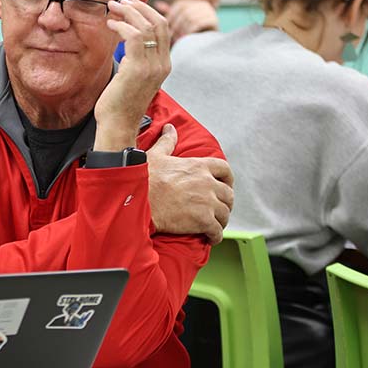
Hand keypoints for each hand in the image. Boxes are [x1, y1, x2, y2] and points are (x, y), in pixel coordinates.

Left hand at [95, 0, 171, 149]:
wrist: (117, 126)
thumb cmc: (120, 103)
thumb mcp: (133, 76)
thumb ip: (136, 59)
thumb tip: (128, 40)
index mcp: (164, 65)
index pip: (164, 28)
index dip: (148, 12)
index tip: (131, 5)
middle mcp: (162, 64)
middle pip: (159, 23)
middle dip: (139, 7)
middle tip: (121, 1)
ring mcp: (152, 67)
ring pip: (146, 27)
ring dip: (128, 13)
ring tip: (112, 8)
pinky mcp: (137, 69)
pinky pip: (133, 37)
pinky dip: (122, 26)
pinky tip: (110, 25)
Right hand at [145, 124, 233, 243]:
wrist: (139, 201)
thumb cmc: (145, 179)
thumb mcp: (156, 155)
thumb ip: (167, 142)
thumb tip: (170, 129)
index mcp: (199, 166)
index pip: (224, 170)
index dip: (227, 179)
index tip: (225, 185)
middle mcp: (207, 183)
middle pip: (228, 194)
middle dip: (225, 203)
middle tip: (218, 209)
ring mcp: (207, 203)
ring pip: (225, 214)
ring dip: (221, 220)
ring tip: (214, 225)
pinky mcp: (202, 221)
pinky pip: (217, 231)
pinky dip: (215, 236)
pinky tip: (210, 238)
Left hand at [156, 0, 218, 43]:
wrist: (205, 50)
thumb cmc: (187, 36)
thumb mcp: (177, 24)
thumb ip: (170, 14)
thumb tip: (157, 3)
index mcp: (193, 2)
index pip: (179, 5)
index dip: (171, 17)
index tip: (167, 29)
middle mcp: (202, 4)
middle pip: (184, 11)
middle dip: (176, 25)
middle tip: (171, 37)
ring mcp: (210, 11)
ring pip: (190, 18)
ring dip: (182, 30)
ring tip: (178, 39)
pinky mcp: (214, 21)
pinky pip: (198, 24)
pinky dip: (189, 32)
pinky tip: (185, 39)